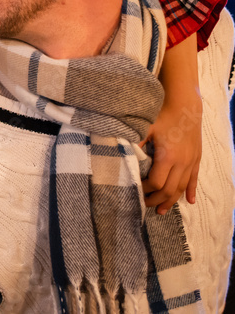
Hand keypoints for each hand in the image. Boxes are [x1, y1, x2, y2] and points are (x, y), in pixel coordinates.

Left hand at [140, 95, 202, 213]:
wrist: (185, 104)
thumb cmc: (162, 114)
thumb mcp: (145, 127)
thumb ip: (134, 141)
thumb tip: (119, 153)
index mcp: (168, 156)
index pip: (156, 182)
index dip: (145, 189)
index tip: (134, 190)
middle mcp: (182, 162)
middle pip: (169, 189)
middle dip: (156, 199)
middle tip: (144, 206)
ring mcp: (191, 161)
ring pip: (182, 187)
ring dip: (172, 200)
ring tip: (162, 210)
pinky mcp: (196, 158)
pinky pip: (194, 178)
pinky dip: (191, 191)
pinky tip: (190, 201)